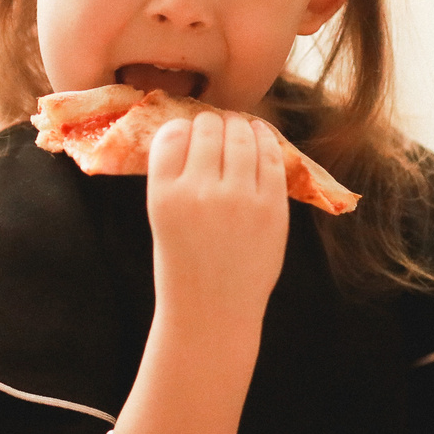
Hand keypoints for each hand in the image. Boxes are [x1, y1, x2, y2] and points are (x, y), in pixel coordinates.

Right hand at [146, 110, 288, 329]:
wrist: (213, 310)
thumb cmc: (183, 263)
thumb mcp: (161, 217)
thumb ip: (174, 176)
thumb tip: (194, 129)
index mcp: (164, 194)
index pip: (173, 134)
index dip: (182, 128)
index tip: (188, 133)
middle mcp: (201, 191)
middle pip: (208, 129)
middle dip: (210, 123)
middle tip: (215, 127)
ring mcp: (240, 198)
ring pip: (241, 135)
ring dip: (238, 126)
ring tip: (237, 128)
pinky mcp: (272, 207)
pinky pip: (271, 157)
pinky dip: (265, 139)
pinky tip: (260, 136)